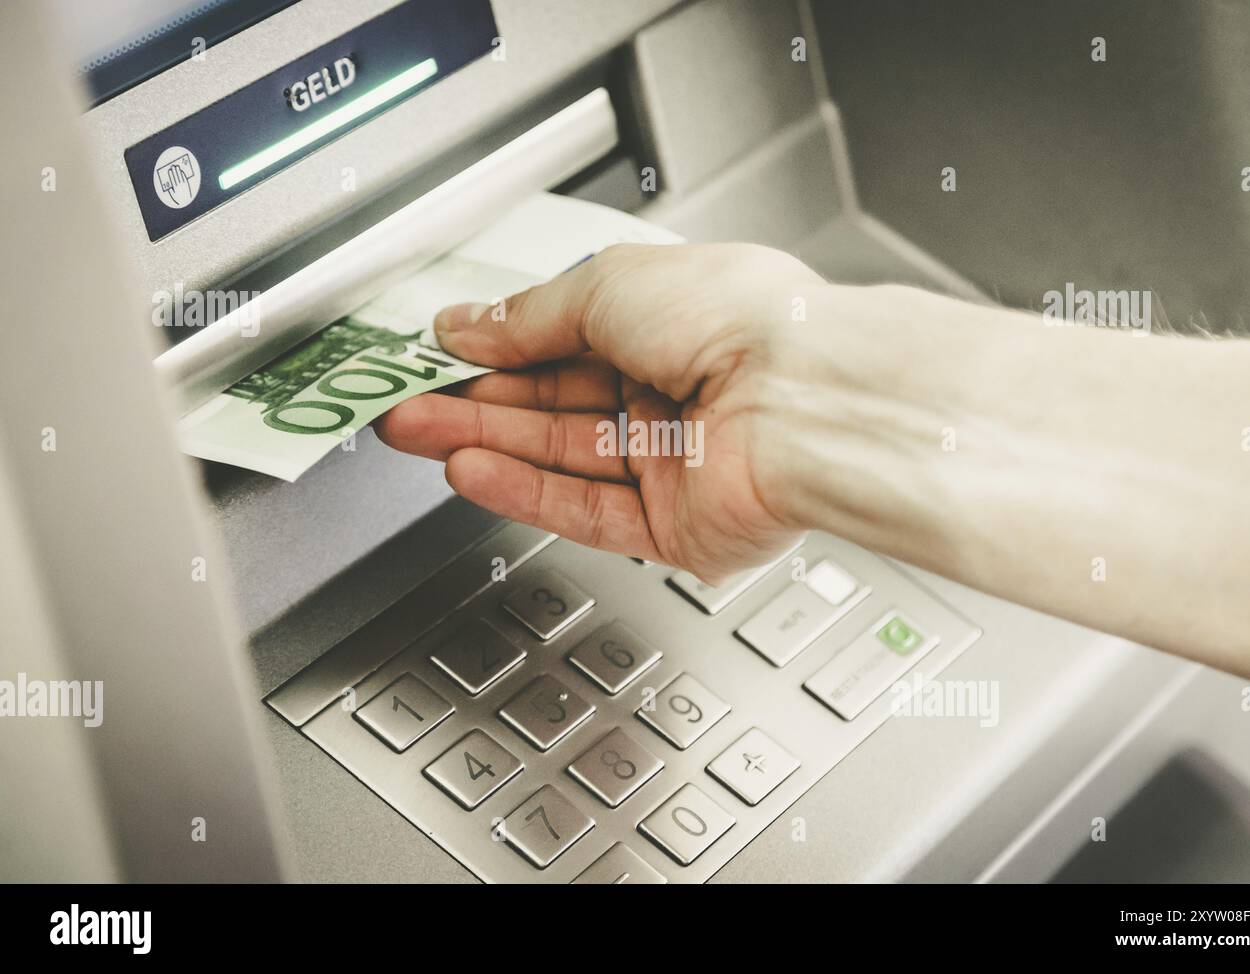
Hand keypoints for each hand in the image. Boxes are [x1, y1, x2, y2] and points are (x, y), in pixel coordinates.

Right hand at [375, 243, 824, 582]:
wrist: (806, 400)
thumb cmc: (744, 322)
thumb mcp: (611, 287)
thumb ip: (531, 316)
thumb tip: (471, 324)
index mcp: (671, 325)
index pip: (566, 344)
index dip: (499, 349)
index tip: (441, 353)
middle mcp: (674, 394)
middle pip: (553, 405)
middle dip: (475, 403)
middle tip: (407, 402)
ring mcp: (675, 463)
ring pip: (560, 459)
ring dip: (485, 445)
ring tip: (416, 433)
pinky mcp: (676, 525)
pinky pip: (584, 510)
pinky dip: (524, 492)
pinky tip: (470, 470)